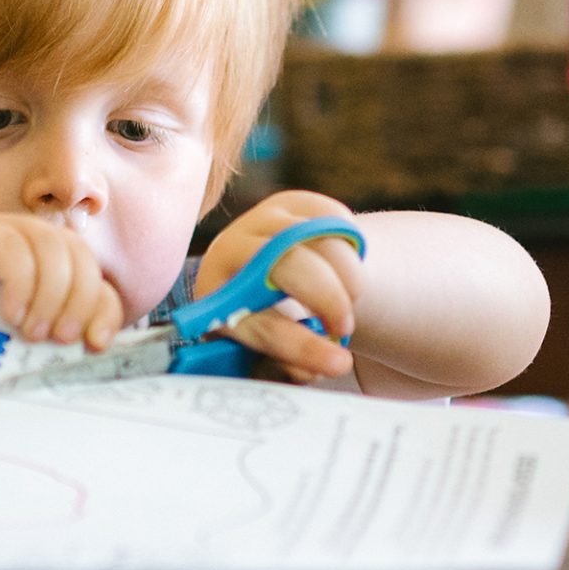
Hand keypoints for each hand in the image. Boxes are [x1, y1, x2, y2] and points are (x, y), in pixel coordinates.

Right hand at [0, 214, 123, 348]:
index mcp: (48, 270)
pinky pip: (13, 248)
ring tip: (30, 331)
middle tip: (59, 339)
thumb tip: (82, 362)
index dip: (105, 310)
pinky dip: (20, 283)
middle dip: (80, 302)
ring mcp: (4, 232)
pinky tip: (7, 313)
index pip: (96, 281)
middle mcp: (32, 244)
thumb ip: (40, 340)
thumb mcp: (6, 338)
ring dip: (52, 295)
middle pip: (82, 259)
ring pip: (54, 249)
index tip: (95, 345)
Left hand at [196, 190, 360, 383]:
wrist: (267, 275)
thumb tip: (315, 367)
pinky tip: (346, 271)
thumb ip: (288, 363)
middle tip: (346, 329)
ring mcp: (263, 219)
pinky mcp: (293, 202)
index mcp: (218, 296)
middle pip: (288, 264)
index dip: (300, 344)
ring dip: (349, 276)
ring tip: (351, 302)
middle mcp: (233, 248)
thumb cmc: (264, 322)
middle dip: (329, 299)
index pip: (259, 320)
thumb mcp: (266, 350)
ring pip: (319, 238)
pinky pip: (335, 218)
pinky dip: (351, 248)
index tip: (339, 363)